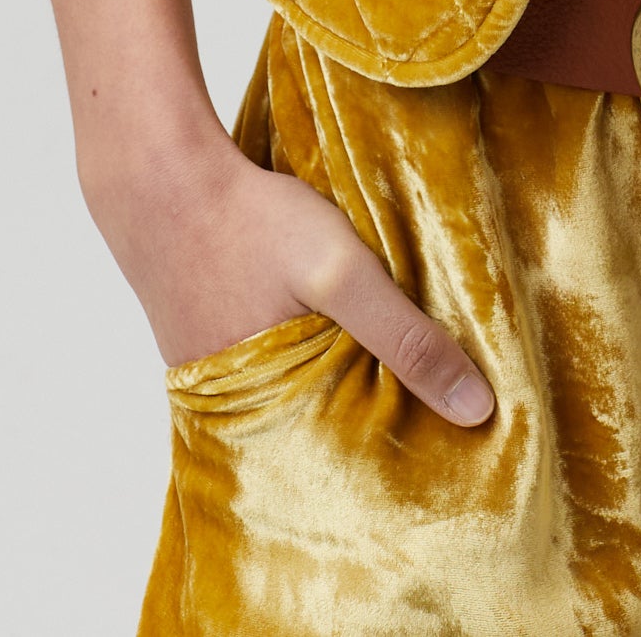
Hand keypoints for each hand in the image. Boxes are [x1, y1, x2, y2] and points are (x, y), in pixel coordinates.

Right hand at [85, 121, 493, 423]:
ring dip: (348, 379)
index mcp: (274, 417)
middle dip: (380, 418)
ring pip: (308, 394)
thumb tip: (477, 409)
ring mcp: (227, 382)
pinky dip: (315, 351)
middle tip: (442, 406)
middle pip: (332, 429)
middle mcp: (245, 415)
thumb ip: (406, 337)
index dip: (405, 445)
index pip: (355, 459)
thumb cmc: (251, 224)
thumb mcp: (342, 272)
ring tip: (396, 365)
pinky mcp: (217, 347)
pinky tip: (338, 327)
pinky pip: (281, 365)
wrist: (162, 182)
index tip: (461, 438)